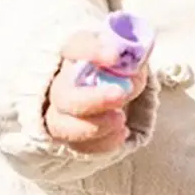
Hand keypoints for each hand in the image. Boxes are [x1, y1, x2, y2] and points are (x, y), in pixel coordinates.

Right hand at [45, 30, 150, 155]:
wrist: (113, 90)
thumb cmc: (118, 68)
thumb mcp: (130, 58)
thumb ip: (134, 58)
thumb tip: (134, 62)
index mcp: (75, 55)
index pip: (74, 47)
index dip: (91, 51)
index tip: (114, 56)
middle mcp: (60, 83)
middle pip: (62, 95)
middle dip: (93, 99)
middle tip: (121, 95)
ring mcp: (60, 113)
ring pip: (61, 125)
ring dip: (94, 126)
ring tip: (121, 119)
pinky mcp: (69, 137)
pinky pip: (78, 146)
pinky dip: (101, 143)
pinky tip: (122, 134)